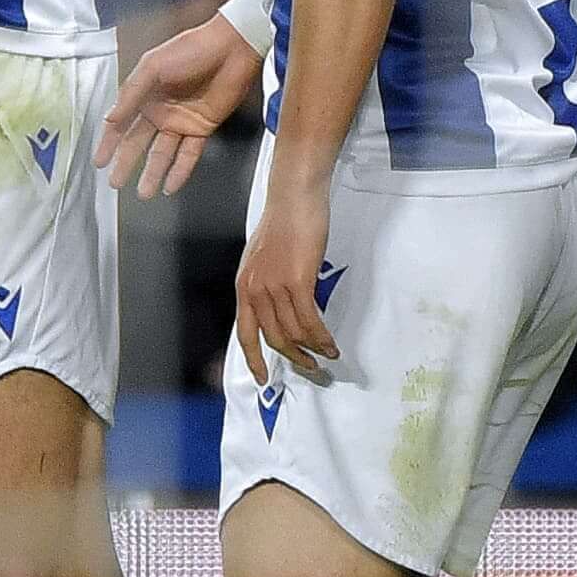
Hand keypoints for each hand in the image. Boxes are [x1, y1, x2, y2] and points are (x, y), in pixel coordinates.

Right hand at [100, 15, 261, 198]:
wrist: (231, 47)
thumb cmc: (190, 49)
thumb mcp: (153, 66)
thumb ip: (131, 93)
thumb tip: (110, 119)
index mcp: (145, 95)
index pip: (122, 124)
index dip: (109, 143)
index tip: (99, 162)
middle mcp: (160, 111)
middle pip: (139, 143)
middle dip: (126, 163)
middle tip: (115, 184)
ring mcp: (181, 121)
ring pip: (162, 153)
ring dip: (153, 173)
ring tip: (144, 193)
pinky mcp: (202, 128)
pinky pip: (189, 154)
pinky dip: (180, 171)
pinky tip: (170, 186)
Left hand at [233, 172, 340, 384]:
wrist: (294, 197)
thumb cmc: (284, 221)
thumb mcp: (266, 257)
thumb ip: (268, 284)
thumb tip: (283, 307)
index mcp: (245, 285)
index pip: (245, 333)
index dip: (254, 359)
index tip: (263, 379)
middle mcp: (255, 289)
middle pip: (273, 338)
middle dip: (294, 358)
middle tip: (311, 368)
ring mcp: (275, 286)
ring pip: (294, 332)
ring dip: (313, 349)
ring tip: (328, 355)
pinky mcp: (297, 281)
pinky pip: (310, 321)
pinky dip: (321, 337)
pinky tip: (331, 343)